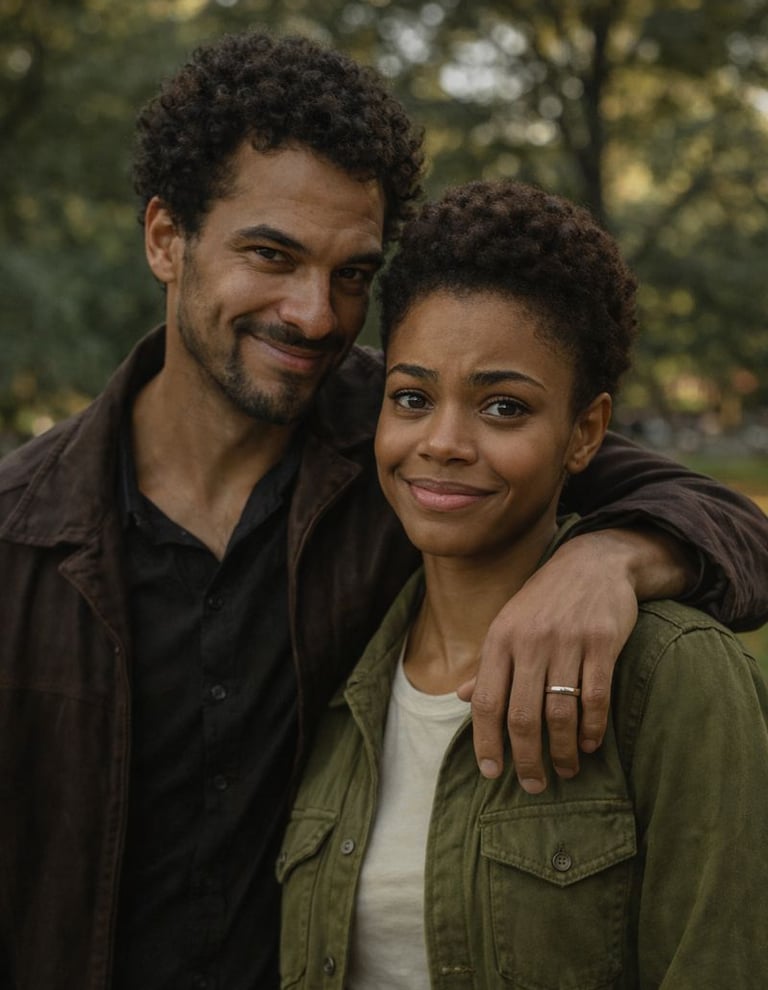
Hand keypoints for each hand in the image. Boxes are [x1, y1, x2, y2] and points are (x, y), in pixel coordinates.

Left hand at [458, 527, 692, 792]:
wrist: (593, 562)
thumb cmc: (544, 600)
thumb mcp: (508, 624)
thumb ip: (487, 664)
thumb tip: (460, 698)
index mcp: (500, 639)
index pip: (486, 701)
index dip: (486, 741)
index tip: (492, 772)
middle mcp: (530, 641)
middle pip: (523, 715)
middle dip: (527, 758)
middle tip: (534, 785)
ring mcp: (567, 642)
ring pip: (561, 712)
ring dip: (563, 750)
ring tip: (565, 771)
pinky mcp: (602, 642)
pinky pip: (596, 696)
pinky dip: (592, 727)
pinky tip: (589, 744)